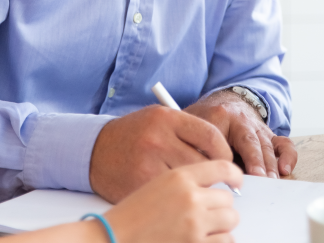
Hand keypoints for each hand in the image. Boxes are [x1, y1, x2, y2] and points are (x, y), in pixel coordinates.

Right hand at [90, 105, 231, 202]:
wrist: (94, 151)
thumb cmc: (132, 136)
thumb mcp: (160, 121)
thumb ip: (189, 133)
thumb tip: (225, 158)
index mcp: (166, 118)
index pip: (211, 137)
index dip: (225, 155)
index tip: (230, 167)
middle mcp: (157, 139)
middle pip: (204, 164)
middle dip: (214, 179)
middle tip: (218, 187)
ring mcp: (148, 164)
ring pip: (191, 186)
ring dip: (200, 195)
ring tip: (199, 197)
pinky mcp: (139, 186)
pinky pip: (172, 199)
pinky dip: (180, 204)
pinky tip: (180, 204)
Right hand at [105, 161, 242, 242]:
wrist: (112, 237)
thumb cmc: (130, 212)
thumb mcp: (157, 181)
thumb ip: (186, 180)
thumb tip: (215, 186)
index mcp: (179, 176)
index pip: (222, 167)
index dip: (234, 175)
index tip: (236, 182)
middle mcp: (190, 197)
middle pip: (227, 198)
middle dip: (220, 206)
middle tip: (208, 212)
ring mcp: (194, 224)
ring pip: (230, 220)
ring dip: (222, 225)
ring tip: (206, 227)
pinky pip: (226, 241)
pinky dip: (219, 241)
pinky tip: (206, 239)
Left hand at [185, 90, 296, 178]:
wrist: (226, 102)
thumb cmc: (206, 118)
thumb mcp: (193, 125)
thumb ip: (192, 144)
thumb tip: (196, 168)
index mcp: (221, 115)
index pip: (222, 137)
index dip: (224, 156)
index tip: (225, 171)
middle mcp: (244, 120)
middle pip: (250, 141)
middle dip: (255, 161)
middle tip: (258, 178)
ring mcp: (259, 128)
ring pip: (267, 145)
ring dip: (270, 165)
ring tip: (269, 181)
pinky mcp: (270, 135)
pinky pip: (283, 144)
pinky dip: (288, 156)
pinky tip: (285, 169)